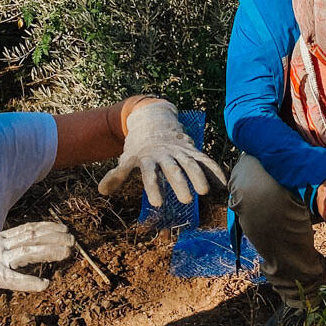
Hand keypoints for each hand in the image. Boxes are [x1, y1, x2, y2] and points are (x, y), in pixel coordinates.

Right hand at [0, 222, 73, 316]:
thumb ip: (0, 256)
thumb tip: (16, 260)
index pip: (26, 230)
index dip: (47, 228)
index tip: (63, 228)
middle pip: (32, 238)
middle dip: (54, 237)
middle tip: (73, 239)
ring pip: (28, 253)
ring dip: (50, 252)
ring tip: (68, 252)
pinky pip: (15, 280)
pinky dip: (31, 282)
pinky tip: (46, 284)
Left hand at [97, 100, 226, 205]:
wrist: (152, 121)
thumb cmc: (139, 147)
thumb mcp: (126, 158)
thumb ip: (116, 175)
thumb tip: (101, 191)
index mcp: (147, 157)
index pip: (150, 174)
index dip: (154, 187)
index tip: (158, 203)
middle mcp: (165, 154)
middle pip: (172, 169)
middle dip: (179, 183)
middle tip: (186, 200)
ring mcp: (179, 151)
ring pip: (190, 163)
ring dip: (198, 176)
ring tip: (204, 192)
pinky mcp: (191, 150)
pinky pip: (204, 159)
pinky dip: (214, 168)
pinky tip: (223, 182)